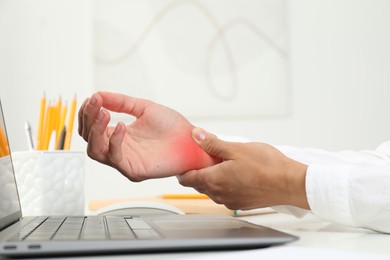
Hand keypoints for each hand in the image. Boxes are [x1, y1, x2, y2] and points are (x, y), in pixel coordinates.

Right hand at [78, 92, 218, 180]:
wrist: (192, 141)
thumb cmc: (173, 127)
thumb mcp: (144, 108)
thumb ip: (121, 102)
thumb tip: (97, 94)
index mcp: (119, 135)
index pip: (92, 127)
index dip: (88, 113)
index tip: (92, 98)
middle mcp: (118, 149)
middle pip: (89, 138)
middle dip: (88, 119)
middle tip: (95, 104)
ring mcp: (125, 161)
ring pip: (95, 151)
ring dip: (95, 131)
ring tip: (103, 113)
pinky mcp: (134, 170)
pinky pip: (115, 158)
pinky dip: (114, 141)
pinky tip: (121, 126)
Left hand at [177, 128, 309, 209]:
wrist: (290, 184)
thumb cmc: (266, 166)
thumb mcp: (236, 148)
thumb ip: (212, 144)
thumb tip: (196, 135)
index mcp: (213, 180)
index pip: (186, 179)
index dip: (183, 169)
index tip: (186, 160)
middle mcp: (219, 195)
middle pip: (199, 184)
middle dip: (199, 171)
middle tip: (206, 157)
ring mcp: (230, 202)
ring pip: (212, 190)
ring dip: (212, 178)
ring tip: (223, 163)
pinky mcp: (241, 204)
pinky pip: (225, 195)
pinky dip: (225, 185)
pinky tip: (236, 174)